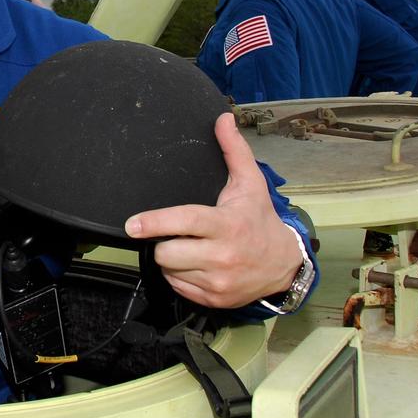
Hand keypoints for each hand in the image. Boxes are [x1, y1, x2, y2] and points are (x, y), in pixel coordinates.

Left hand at [124, 112, 301, 307]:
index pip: (184, 222)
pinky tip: (196, 264)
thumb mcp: (250, 183)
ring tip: (190, 247)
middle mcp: (222, 256)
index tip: (132, 224)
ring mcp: (218, 282)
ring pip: (169, 270)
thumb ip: (233, 149)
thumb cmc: (260, 219)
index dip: (155, 223)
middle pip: (166, 252)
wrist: (285, 264)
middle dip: (163, 241)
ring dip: (171, 259)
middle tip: (176, 233)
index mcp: (227, 225)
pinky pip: (177, 286)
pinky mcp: (214, 299)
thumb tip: (223, 118)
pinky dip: (179, 275)